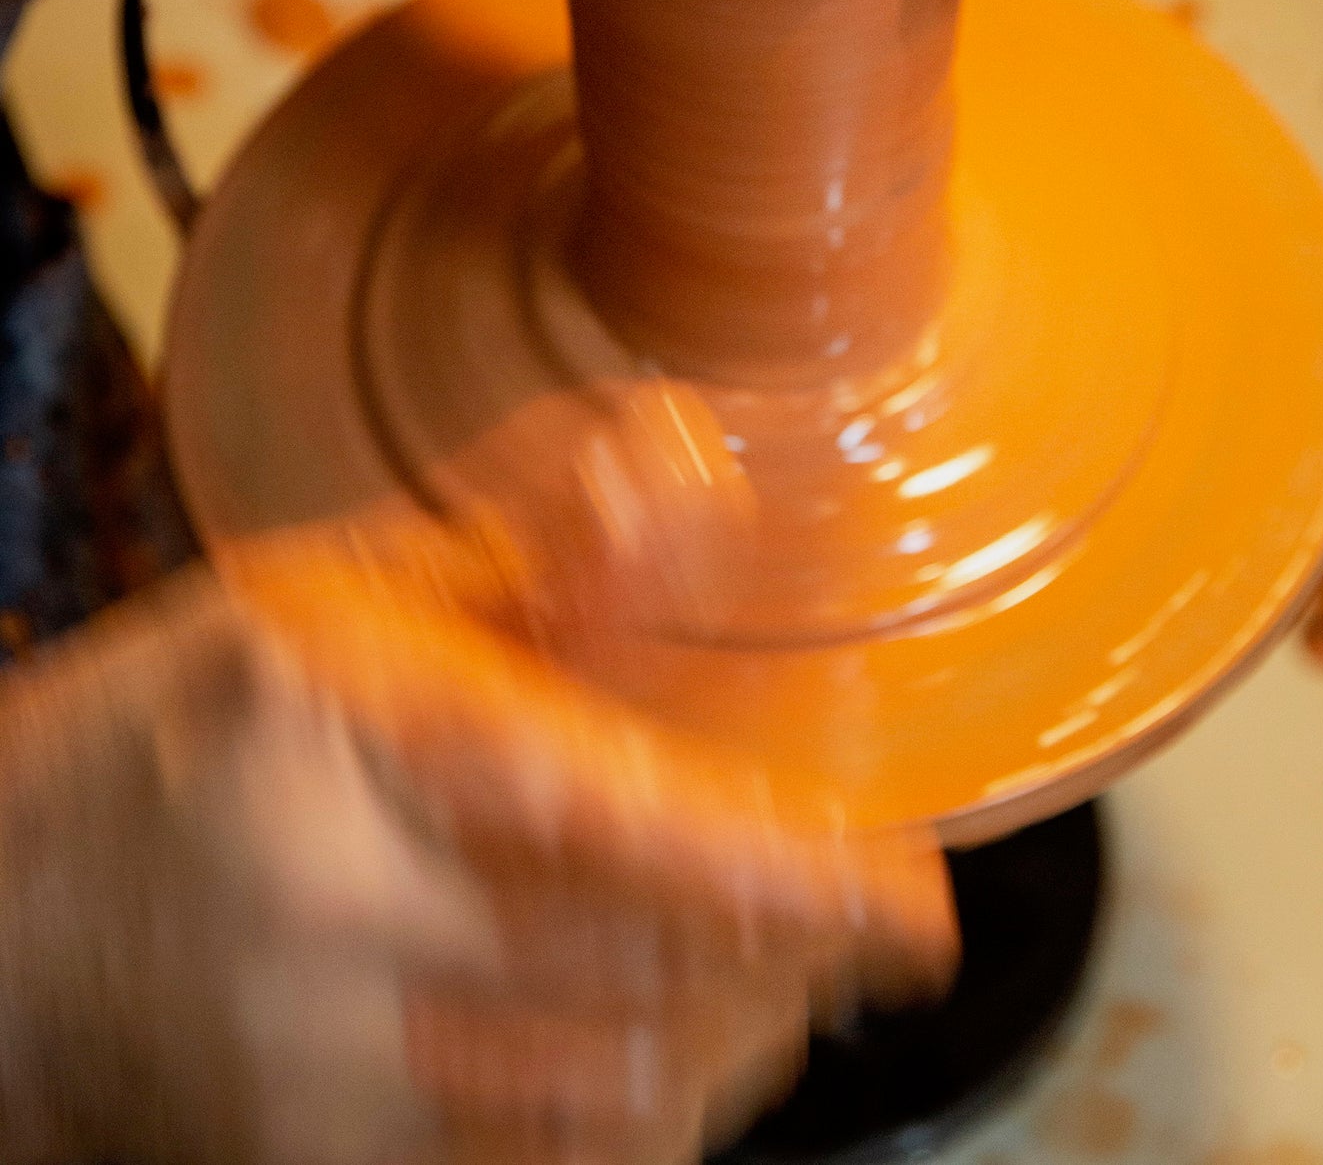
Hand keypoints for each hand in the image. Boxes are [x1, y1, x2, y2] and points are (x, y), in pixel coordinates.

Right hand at [0, 533, 953, 1164]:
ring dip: (735, 1033)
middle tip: (858, 906)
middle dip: (787, 949)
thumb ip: (525, 536)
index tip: (906, 902)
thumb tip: (685, 458)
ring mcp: (314, 1075)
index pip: (594, 810)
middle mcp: (324, 911)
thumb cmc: (181, 732)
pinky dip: (642, 1120)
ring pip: (608, 1102)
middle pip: (632, 974)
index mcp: (336, 724)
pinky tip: (678, 1047)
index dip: (774, 868)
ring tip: (776, 962)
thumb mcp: (335, 593)